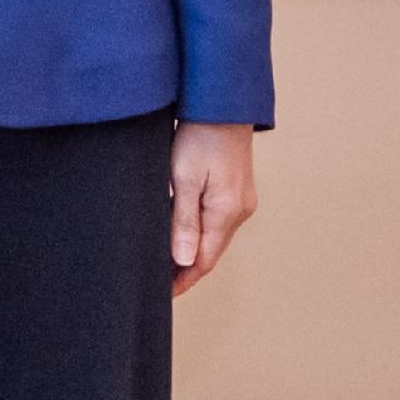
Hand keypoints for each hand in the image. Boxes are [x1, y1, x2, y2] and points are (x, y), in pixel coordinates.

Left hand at [169, 121, 257, 295]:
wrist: (222, 105)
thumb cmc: (200, 136)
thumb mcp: (184, 178)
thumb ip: (184, 220)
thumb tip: (184, 260)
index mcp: (227, 213)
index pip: (205, 260)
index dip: (184, 280)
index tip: (164, 294)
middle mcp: (239, 211)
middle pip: (211, 251)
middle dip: (187, 270)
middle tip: (159, 282)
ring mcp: (240, 201)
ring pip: (214, 237)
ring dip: (193, 251)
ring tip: (166, 262)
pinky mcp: (234, 190)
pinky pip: (216, 220)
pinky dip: (200, 233)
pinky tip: (182, 233)